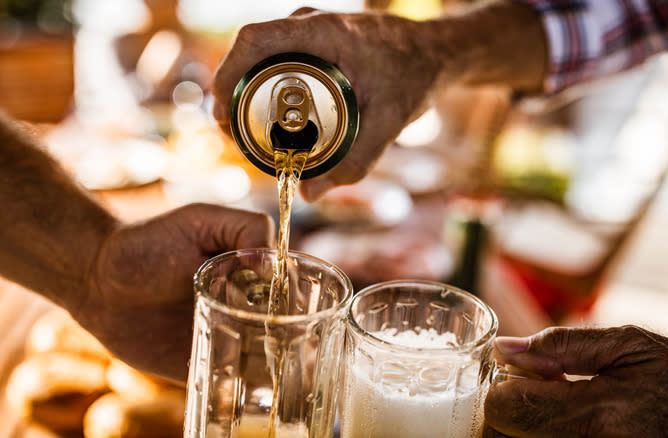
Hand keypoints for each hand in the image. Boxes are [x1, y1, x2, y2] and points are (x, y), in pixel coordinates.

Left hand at [69, 203, 272, 382]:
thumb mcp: (200, 220)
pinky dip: (241, 387)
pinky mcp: (200, 364)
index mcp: (251, 273)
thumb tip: (275, 263)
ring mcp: (223, 337)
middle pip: (284, 327)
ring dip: (273, 364)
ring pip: (263, 358)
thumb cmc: (148, 242)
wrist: (96, 279)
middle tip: (284, 338)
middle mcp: (243, 306)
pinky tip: (246, 387)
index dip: (296, 299)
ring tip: (270, 363)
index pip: (289, 289)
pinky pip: (228, 381)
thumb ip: (244, 229)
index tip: (292, 305)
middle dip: (291, 335)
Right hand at [212, 8, 444, 199]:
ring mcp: (312, 29)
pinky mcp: (316, 39)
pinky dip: (265, 82)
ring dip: (246, 87)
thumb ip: (356, 162)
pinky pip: (278, 57)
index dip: (226, 73)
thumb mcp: (390, 123)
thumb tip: (310, 194)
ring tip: (244, 128)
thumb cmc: (416, 76)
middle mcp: (311, 23)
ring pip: (262, 55)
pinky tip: (267, 114)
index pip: (254, 40)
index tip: (220, 112)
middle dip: (231, 90)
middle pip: (251, 50)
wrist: (437, 52)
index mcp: (324, 32)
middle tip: (231, 132)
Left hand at [485, 326, 667, 436]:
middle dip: (509, 405)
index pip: (508, 408)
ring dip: (525, 422)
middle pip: (506, 434)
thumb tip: (506, 348)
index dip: (500, 385)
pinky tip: (570, 417)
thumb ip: (563, 345)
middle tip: (537, 384)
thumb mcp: (630, 344)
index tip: (516, 371)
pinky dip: (545, 432)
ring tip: (557, 400)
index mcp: (598, 413)